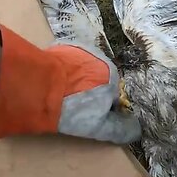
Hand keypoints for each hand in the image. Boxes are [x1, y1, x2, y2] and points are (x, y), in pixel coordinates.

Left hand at [0, 23, 140, 143]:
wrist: (40, 87)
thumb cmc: (74, 109)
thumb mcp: (99, 126)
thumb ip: (120, 129)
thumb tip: (136, 131)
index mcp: (112, 76)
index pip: (111, 95)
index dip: (100, 107)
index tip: (85, 115)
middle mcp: (100, 58)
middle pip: (96, 79)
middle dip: (88, 90)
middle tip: (72, 105)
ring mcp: (79, 50)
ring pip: (81, 69)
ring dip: (74, 79)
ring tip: (59, 93)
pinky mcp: (59, 46)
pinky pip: (65, 60)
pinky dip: (61, 70)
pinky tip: (51, 81)